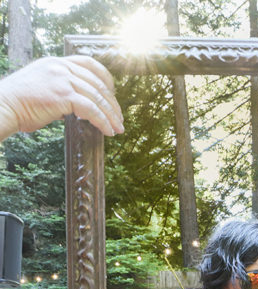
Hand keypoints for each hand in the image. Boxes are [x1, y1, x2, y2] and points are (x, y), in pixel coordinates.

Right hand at [0, 55, 122, 139]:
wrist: (2, 106)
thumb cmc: (19, 102)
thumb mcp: (42, 87)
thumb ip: (61, 90)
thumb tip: (79, 106)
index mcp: (55, 63)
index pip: (88, 63)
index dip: (105, 77)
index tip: (113, 91)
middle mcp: (60, 67)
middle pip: (98, 83)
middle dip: (112, 103)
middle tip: (119, 118)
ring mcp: (62, 79)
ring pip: (97, 97)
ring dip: (111, 115)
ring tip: (118, 128)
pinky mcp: (63, 95)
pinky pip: (91, 109)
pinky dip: (103, 121)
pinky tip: (108, 130)